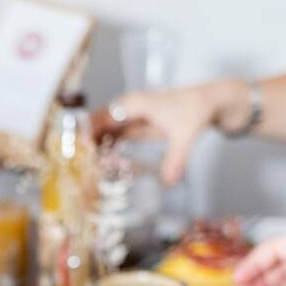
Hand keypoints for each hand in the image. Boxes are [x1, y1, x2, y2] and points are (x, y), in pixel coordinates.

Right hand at [92, 81, 250, 185]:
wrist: (209, 102)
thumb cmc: (195, 111)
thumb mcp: (185, 136)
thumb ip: (176, 159)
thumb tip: (169, 182)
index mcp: (133, 103)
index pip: (102, 117)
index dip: (87, 133)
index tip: (78, 152)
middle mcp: (126, 108)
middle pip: (96, 124)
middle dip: (85, 143)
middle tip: (76, 167)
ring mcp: (129, 117)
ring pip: (102, 131)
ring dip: (93, 149)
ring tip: (84, 170)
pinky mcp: (134, 126)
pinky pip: (112, 137)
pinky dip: (105, 149)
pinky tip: (100, 166)